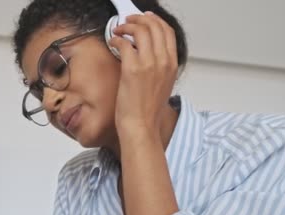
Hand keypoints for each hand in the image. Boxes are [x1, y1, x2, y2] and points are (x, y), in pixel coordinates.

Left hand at [108, 11, 177, 133]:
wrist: (141, 125)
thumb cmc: (148, 111)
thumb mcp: (162, 84)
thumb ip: (160, 67)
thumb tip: (148, 53)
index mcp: (172, 64)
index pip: (168, 32)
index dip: (155, 21)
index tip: (146, 19)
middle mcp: (163, 61)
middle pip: (154, 27)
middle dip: (139, 19)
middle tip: (128, 21)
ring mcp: (148, 64)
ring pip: (140, 31)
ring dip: (126, 26)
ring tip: (118, 30)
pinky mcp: (132, 69)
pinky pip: (124, 44)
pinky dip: (116, 39)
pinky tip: (113, 43)